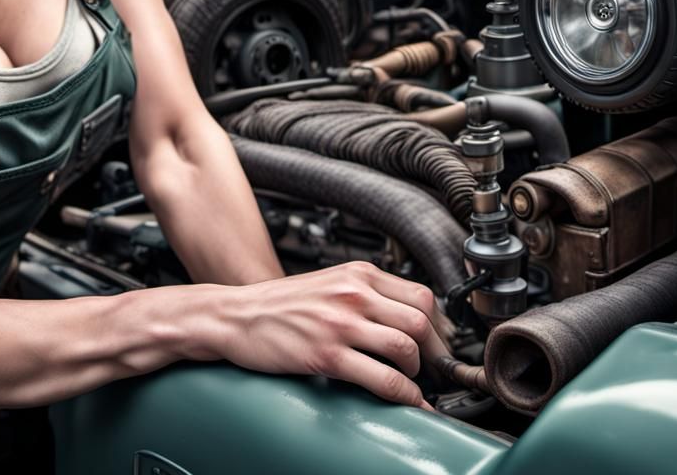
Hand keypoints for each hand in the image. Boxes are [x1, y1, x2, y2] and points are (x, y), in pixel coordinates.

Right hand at [217, 260, 445, 408]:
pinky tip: (407, 403)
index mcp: (357, 274)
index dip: (439, 326)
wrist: (236, 315)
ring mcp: (340, 324)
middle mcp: (353, 293)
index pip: (421, 295)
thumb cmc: (280, 303)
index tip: (439, 345)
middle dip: (436, 353)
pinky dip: (404, 396)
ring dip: (419, 374)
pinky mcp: (328, 355)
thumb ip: (364, 292)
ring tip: (413, 384)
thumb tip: (404, 314)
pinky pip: (383, 379)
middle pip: (421, 321)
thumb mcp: (328, 282)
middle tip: (434, 370)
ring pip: (407, 348)